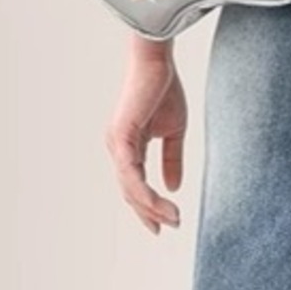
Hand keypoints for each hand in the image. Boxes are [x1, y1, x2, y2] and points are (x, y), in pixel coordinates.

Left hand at [104, 40, 186, 234]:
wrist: (157, 62)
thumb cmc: (163, 89)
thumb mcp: (174, 132)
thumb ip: (172, 160)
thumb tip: (173, 187)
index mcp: (128, 148)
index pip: (134, 186)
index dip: (148, 207)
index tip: (163, 224)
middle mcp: (117, 149)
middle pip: (130, 192)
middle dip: (149, 213)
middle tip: (170, 227)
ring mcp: (116, 145)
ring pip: (130, 188)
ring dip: (151, 208)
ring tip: (173, 219)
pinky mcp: (121, 138)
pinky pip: (131, 175)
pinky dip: (146, 192)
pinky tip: (160, 204)